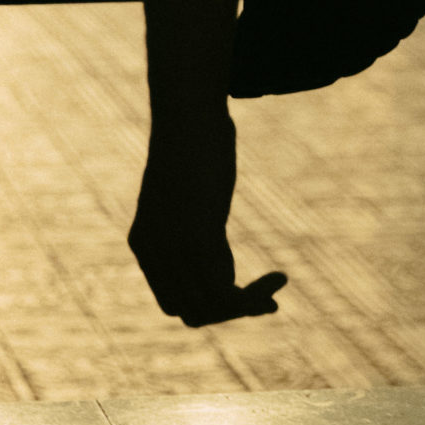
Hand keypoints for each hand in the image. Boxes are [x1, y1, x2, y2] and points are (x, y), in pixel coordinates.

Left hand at [129, 109, 286, 327]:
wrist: (187, 112)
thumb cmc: (194, 143)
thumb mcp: (191, 195)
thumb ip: (199, 230)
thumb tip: (218, 256)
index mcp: (145, 245)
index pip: (174, 302)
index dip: (209, 307)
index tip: (243, 293)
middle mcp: (153, 254)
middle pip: (191, 312)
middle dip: (230, 312)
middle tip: (268, 302)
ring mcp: (173, 248)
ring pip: (209, 309)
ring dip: (247, 307)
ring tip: (276, 291)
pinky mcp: (197, 238)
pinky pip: (225, 293)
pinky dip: (256, 297)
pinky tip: (280, 280)